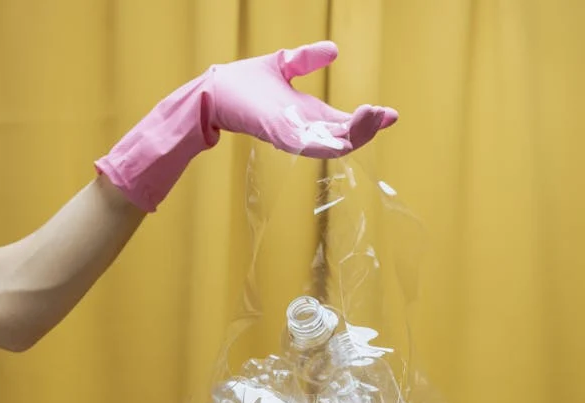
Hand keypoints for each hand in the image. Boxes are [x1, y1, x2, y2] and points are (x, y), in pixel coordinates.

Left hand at [208, 41, 397, 157]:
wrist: (216, 90)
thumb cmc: (244, 84)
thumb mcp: (284, 65)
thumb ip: (307, 59)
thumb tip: (334, 50)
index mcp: (310, 116)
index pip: (347, 124)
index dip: (370, 121)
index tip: (392, 114)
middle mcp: (305, 130)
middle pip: (346, 138)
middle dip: (368, 128)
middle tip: (386, 114)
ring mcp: (293, 136)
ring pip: (332, 145)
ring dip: (354, 134)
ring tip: (372, 116)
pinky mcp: (278, 135)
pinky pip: (306, 145)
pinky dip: (326, 144)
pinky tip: (343, 138)